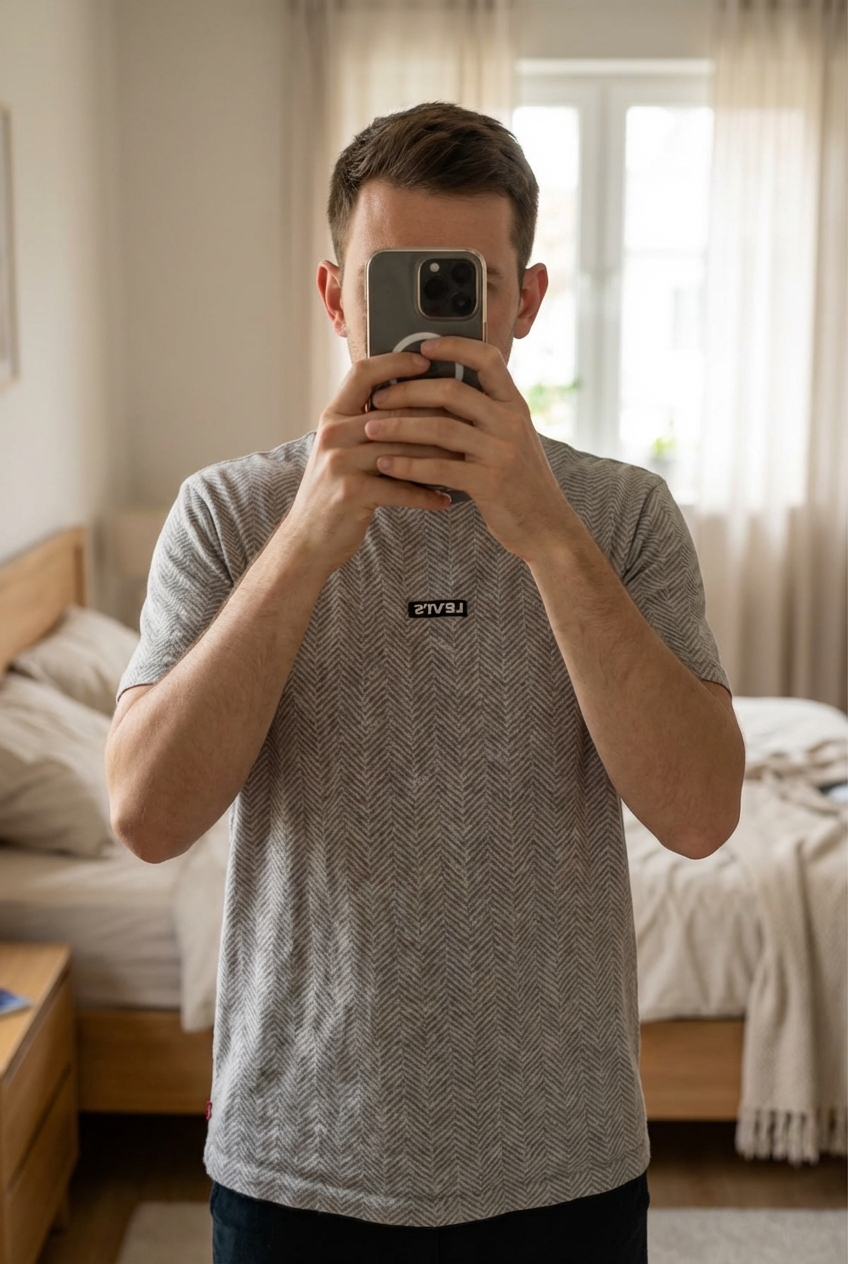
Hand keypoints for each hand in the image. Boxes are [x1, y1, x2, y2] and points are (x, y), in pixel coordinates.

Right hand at [281, 351, 459, 575]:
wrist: (307, 540)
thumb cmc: (335, 493)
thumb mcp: (343, 451)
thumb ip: (368, 428)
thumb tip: (417, 406)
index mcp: (333, 417)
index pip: (364, 373)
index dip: (396, 362)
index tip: (427, 362)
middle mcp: (334, 434)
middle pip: (394, 411)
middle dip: (434, 413)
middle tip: (468, 416)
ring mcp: (340, 463)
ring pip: (402, 449)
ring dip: (438, 456)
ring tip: (466, 458)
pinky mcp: (350, 492)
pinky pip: (400, 488)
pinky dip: (426, 494)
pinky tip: (445, 499)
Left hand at [363, 337, 574, 563]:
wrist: (548, 527)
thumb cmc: (521, 483)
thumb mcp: (513, 440)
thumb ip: (486, 416)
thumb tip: (440, 394)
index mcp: (515, 406)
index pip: (487, 359)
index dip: (454, 347)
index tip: (422, 348)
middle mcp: (510, 422)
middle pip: (452, 391)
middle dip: (408, 391)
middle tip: (378, 398)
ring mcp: (501, 452)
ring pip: (440, 428)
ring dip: (399, 427)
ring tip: (370, 429)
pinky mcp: (489, 482)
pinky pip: (439, 468)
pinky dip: (408, 465)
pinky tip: (385, 465)